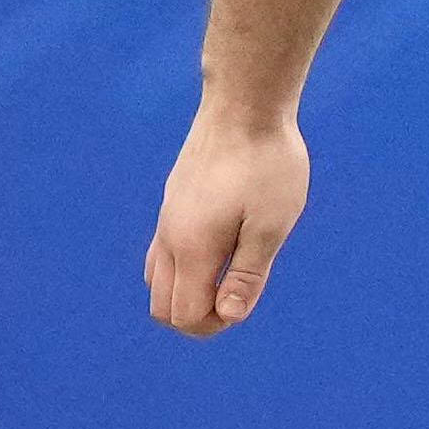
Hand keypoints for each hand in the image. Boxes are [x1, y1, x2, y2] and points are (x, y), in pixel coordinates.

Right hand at [145, 104, 310, 335]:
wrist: (245, 104)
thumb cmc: (267, 164)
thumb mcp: (271, 224)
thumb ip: (248, 275)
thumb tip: (229, 316)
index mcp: (192, 248)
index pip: (185, 316)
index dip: (215, 324)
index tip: (246, 297)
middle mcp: (169, 238)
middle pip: (163, 307)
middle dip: (198, 316)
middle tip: (240, 291)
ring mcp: (165, 219)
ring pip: (157, 281)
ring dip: (188, 292)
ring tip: (231, 269)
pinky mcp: (171, 203)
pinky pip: (161, 254)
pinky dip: (183, 269)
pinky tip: (220, 245)